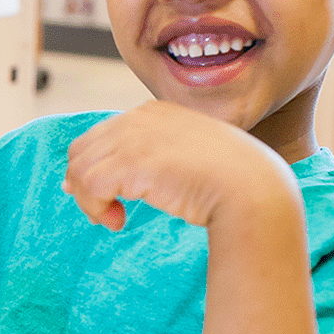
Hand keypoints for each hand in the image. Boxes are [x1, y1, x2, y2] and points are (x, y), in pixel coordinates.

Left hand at [63, 100, 295, 231]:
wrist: (253, 190)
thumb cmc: (231, 181)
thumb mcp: (189, 156)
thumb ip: (155, 156)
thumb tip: (119, 177)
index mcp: (153, 111)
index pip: (102, 135)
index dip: (92, 166)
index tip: (100, 195)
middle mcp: (139, 117)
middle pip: (83, 149)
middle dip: (84, 183)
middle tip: (103, 213)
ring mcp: (134, 137)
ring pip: (80, 169)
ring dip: (89, 201)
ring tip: (112, 219)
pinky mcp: (131, 162)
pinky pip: (88, 186)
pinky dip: (94, 208)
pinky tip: (118, 221)